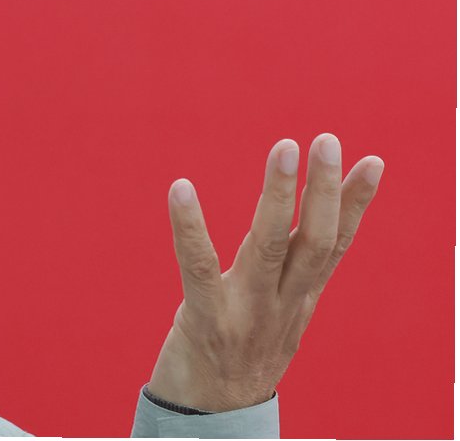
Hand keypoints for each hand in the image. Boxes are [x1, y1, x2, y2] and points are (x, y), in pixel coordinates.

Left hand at [146, 133, 383, 411]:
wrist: (213, 420)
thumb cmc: (239, 352)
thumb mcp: (276, 311)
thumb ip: (287, 269)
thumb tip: (301, 225)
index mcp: (300, 298)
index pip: (335, 244)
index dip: (356, 204)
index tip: (373, 160)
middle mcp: (283, 304)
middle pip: (314, 241)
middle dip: (324, 189)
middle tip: (327, 141)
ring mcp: (248, 314)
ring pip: (269, 247)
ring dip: (279, 195)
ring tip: (284, 148)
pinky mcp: (207, 322)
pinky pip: (198, 267)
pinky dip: (190, 226)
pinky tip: (181, 188)